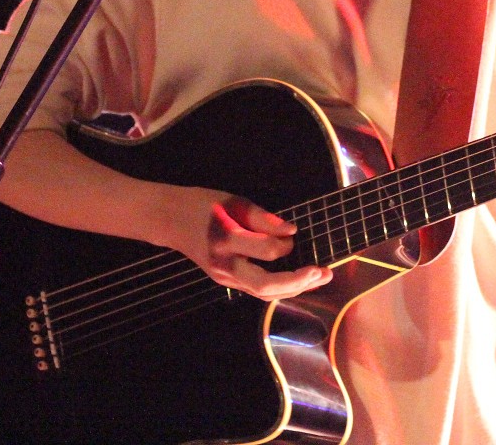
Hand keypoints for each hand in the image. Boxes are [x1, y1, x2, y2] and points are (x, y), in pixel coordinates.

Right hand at [160, 186, 332, 300]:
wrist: (172, 220)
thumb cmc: (205, 205)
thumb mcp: (234, 202)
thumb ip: (263, 218)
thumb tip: (291, 231)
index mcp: (227, 241)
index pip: (266, 251)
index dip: (286, 242)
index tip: (293, 232)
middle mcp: (225, 266)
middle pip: (266, 285)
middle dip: (298, 281)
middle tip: (324, 272)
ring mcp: (224, 278)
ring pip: (264, 293)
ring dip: (294, 288)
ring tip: (319, 279)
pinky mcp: (226, 281)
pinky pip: (257, 290)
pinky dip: (280, 287)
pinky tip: (297, 280)